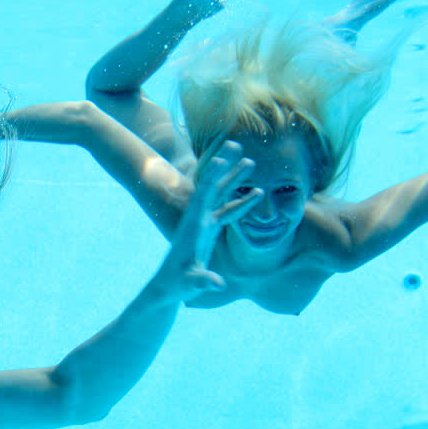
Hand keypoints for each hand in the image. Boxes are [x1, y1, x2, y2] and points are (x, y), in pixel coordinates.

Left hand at [155, 141, 260, 297]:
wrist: (169, 285)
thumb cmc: (180, 283)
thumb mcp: (192, 282)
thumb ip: (204, 281)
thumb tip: (217, 284)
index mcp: (193, 225)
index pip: (203, 195)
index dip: (212, 177)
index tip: (221, 158)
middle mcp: (197, 218)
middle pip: (213, 186)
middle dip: (225, 166)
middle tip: (236, 143)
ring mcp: (203, 222)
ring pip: (221, 195)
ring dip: (234, 179)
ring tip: (250, 161)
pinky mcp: (208, 229)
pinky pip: (227, 210)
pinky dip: (241, 202)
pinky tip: (258, 194)